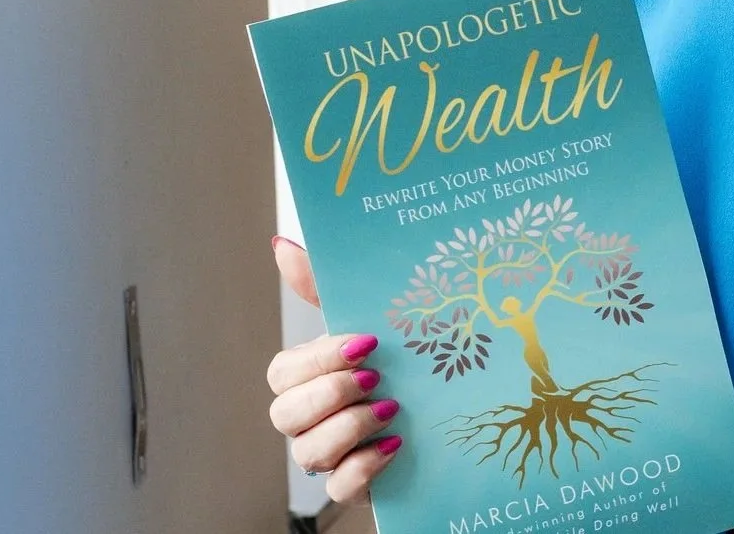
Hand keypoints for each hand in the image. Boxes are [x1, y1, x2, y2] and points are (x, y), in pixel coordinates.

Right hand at [266, 236, 401, 503]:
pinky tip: (395, 444)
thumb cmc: (401, 359)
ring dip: (347, 428)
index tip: (364, 342)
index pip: (284, 373)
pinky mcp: (354, 485)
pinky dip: (363, 467)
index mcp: (309, 377)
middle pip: (284, 414)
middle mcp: (311, 419)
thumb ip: (323, 288)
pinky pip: (337, 488)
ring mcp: (330, 455)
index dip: (318, 359)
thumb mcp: (371, 319)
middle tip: (375, 376)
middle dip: (328, 393)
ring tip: (392, 408)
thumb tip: (281, 245)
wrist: (451, 410)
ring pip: (306, 453)